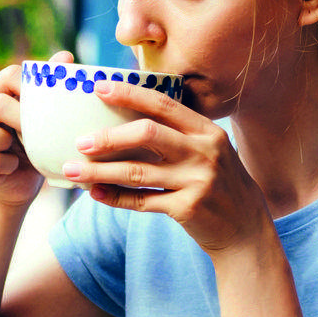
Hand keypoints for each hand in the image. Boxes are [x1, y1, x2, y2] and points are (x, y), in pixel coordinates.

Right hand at [0, 51, 69, 208]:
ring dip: (2, 141)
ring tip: (16, 148)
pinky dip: (4, 165)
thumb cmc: (34, 146)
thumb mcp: (45, 118)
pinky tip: (11, 166)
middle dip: (20, 119)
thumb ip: (51, 87)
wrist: (22, 183)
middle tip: (37, 132)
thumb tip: (66, 55)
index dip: (29, 86)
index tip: (49, 103)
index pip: (9, 75)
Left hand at [63, 79, 271, 255]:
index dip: (128, 94)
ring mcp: (197, 181)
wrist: (245, 229)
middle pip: (147, 134)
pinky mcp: (187, 208)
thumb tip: (128, 115)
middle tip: (80, 141)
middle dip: (108, 137)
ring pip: (137, 172)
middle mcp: (204, 152)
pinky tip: (94, 193)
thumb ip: (179, 133)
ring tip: (73, 171)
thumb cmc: (218, 184)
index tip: (98, 87)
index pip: (163, 104)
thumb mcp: (209, 151)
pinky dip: (114, 197)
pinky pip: (141, 201)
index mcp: (206, 131)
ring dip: (100, 171)